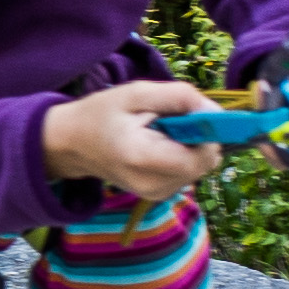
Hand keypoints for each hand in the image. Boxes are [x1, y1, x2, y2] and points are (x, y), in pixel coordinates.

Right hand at [42, 79, 229, 203]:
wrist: (73, 144)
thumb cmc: (102, 114)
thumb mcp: (136, 93)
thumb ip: (179, 97)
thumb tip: (215, 112)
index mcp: (144, 159)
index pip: (201, 157)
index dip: (207, 133)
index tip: (190, 113)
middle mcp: (153, 185)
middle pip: (204, 162)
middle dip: (198, 137)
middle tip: (170, 120)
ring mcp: (157, 194)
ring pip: (200, 167)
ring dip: (190, 146)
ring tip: (160, 132)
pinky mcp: (159, 195)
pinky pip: (189, 172)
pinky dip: (182, 155)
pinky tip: (159, 145)